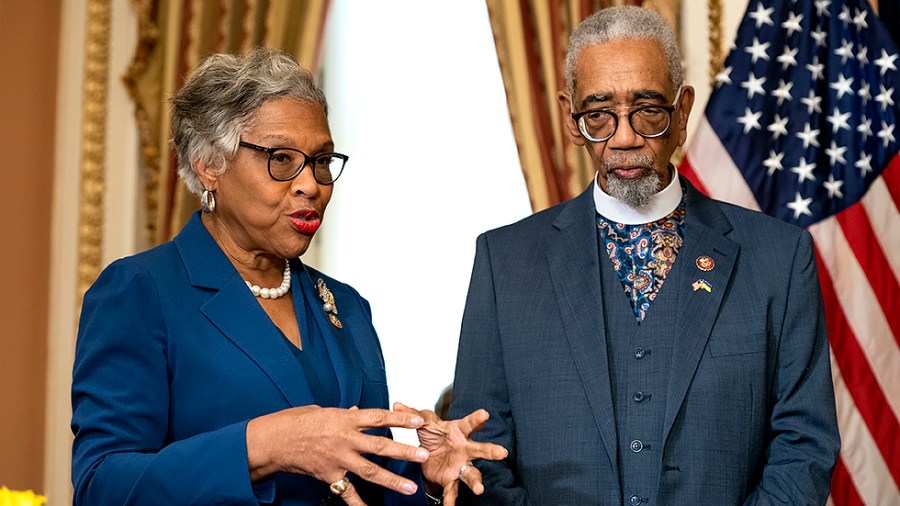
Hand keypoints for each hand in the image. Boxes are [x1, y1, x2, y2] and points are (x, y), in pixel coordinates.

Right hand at [246, 405, 429, 505]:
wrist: (273, 441)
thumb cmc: (295, 421)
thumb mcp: (322, 410)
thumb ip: (344, 415)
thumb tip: (359, 413)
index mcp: (344, 419)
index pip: (379, 418)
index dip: (401, 420)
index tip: (419, 422)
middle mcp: (344, 440)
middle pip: (380, 446)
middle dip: (404, 452)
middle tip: (422, 455)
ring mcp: (338, 459)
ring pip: (370, 471)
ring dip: (392, 480)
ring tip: (410, 487)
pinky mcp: (329, 476)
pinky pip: (347, 493)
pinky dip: (359, 504)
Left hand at [393, 402, 507, 505]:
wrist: (430, 456)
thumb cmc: (434, 436)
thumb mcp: (425, 424)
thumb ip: (413, 415)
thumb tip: (397, 405)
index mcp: (459, 432)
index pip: (469, 423)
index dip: (477, 418)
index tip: (485, 414)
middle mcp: (465, 449)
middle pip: (480, 449)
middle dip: (491, 451)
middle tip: (502, 452)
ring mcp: (461, 466)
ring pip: (472, 473)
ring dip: (476, 481)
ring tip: (479, 489)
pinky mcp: (452, 480)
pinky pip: (453, 491)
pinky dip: (451, 500)